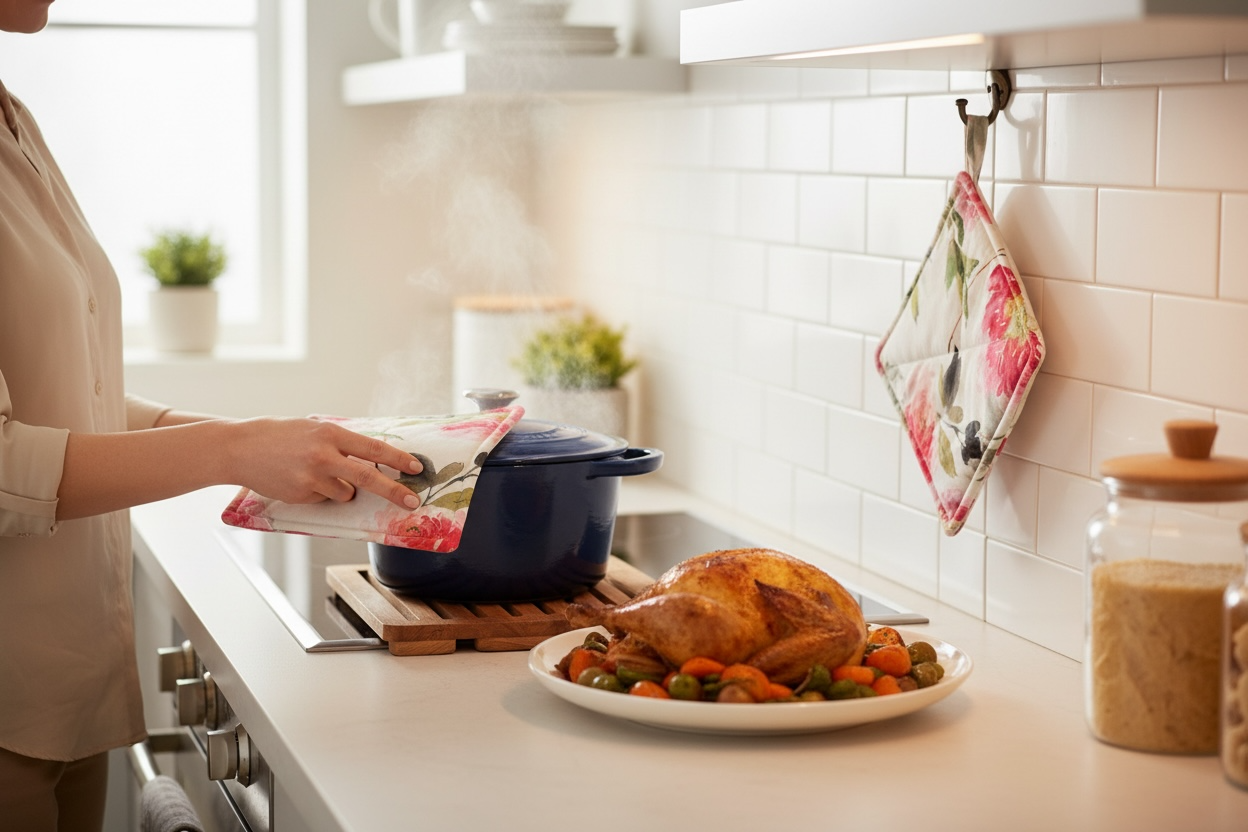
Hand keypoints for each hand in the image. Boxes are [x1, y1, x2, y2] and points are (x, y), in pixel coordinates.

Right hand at [227, 417, 423, 508]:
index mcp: (330, 433)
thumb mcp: (313, 429)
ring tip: (314, 473)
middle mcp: (323, 455)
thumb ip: (340, 443)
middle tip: (412, 501)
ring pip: (345, 493)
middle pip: (368, 477)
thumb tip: (373, 458)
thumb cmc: (279, 436)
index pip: (373, 448)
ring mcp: (311, 477)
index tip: (416, 468)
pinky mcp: (300, 495)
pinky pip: (323, 500)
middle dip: (394, 491)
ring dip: (341, 489)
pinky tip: (298, 480)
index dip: (398, 459)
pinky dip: (318, 493)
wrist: (239, 448)